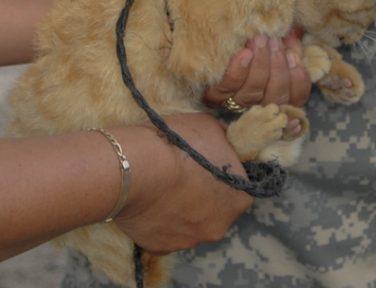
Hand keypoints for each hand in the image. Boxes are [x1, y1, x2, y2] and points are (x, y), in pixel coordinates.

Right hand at [115, 115, 251, 252]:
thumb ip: (223, 139)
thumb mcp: (210, 126)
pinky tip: (149, 202)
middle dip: (203, 194)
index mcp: (239, 198)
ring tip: (162, 185)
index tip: (206, 162)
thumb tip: (223, 142)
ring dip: (181, 208)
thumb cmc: (178, 144)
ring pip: (190, 223)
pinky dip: (159, 221)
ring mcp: (190, 241)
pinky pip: (164, 233)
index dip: (222, 172)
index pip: (238, 185)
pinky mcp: (161, 248)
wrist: (136, 169)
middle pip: (216, 209)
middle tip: (184, 173)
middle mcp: (219, 226)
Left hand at [204, 28, 310, 109]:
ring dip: (260, 65)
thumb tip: (296, 30)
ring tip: (260, 40)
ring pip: (254, 92)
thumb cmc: (249, 47)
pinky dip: (239, 70)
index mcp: (278, 93)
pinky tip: (245, 53)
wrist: (211, 51)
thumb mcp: (272, 46)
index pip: (297, 96)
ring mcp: (237, 102)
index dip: (299, 80)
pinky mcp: (216, 96)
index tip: (294, 56)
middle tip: (274, 40)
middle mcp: (260, 103)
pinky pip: (229, 86)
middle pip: (276, 95)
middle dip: (278, 66)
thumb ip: (286, 42)